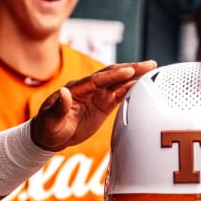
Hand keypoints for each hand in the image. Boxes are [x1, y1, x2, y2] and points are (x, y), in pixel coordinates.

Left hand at [30, 60, 156, 152]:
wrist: (50, 135)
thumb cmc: (48, 127)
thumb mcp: (50, 120)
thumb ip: (59, 107)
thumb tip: (65, 92)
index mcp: (76, 89)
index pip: (98, 79)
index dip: (113, 76)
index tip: (128, 72)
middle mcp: (88, 88)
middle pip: (112, 75)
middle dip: (131, 69)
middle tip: (149, 65)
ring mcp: (97, 95)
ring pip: (119, 82)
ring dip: (135, 76)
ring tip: (152, 70)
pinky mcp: (103, 104)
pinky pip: (119, 94)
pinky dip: (132, 89)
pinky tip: (144, 86)